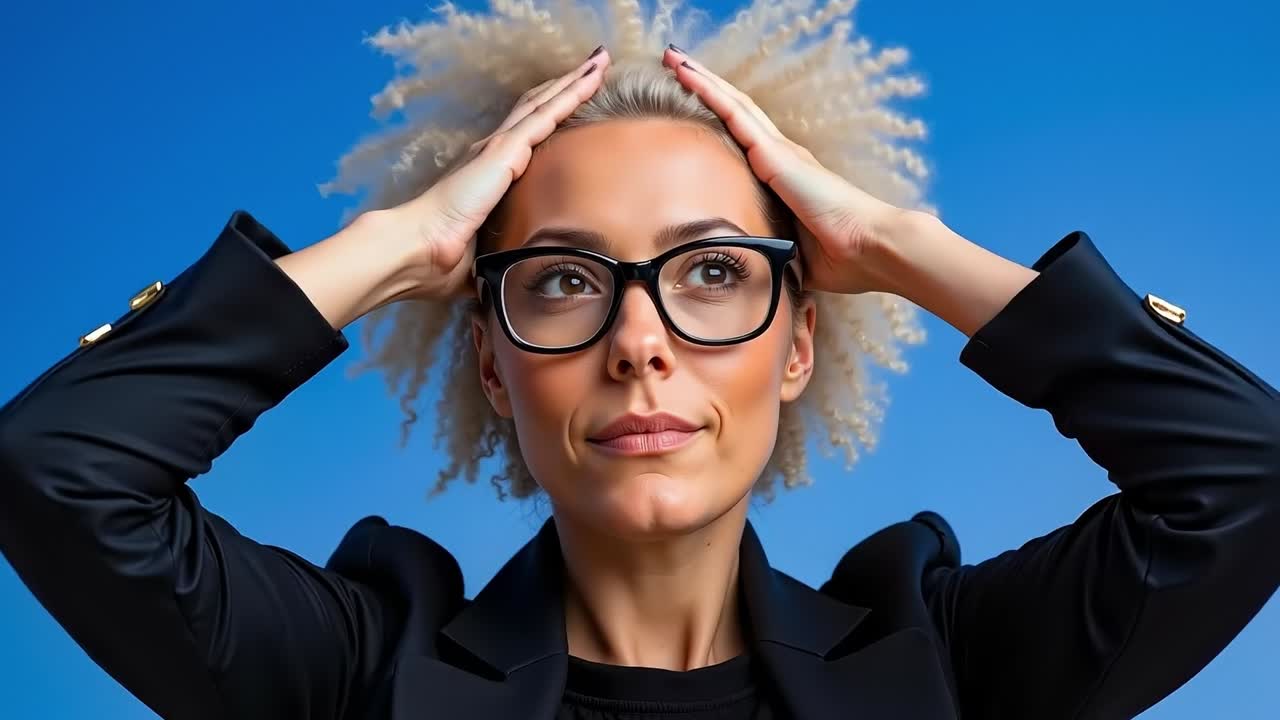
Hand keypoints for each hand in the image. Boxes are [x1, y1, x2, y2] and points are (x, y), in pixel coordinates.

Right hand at [380, 46, 612, 299]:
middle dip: (565, 87)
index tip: (570, 102)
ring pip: (544, 103)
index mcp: (486, 174)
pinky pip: (546, 114)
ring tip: (599, 61)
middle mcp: (492, 152)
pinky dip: (570, 94)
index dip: (547, 115)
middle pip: (536, 108)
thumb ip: (498, 258)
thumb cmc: (439, 260)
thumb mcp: (481, 257)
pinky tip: (590, 78)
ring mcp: (498, 148)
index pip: (524, 135)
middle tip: (593, 66)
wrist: (419, 251)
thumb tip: (505, 283)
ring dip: (573, 81)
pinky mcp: (504, 151)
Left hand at [662, 47, 913, 295]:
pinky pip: (733, 113)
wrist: (869, 248)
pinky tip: (686, 73)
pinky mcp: (775, 154)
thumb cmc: (841, 258)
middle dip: (706, 88)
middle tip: (676, 64)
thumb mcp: (793, 253)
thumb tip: (756, 270)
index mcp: (786, 177)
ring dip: (701, 79)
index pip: (745, 140)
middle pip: (736, 112)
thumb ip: (772, 249)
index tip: (695, 105)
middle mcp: (782, 156)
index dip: (721, 118)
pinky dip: (708, 90)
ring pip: (732, 103)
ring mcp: (779, 150)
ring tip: (673, 57)